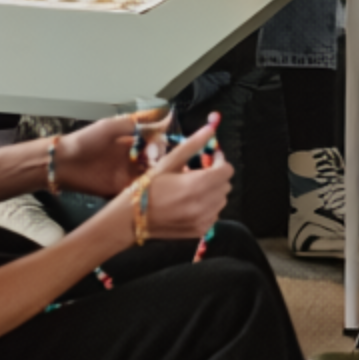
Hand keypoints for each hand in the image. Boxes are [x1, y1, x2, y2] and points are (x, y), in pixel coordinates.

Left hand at [54, 115, 151, 198]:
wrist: (63, 162)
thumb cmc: (83, 141)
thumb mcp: (109, 126)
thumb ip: (133, 125)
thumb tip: (158, 122)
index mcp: (129, 142)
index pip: (153, 143)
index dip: (157, 145)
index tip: (153, 148)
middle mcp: (130, 158)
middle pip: (154, 160)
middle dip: (158, 160)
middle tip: (151, 160)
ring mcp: (125, 174)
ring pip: (149, 175)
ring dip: (154, 175)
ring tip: (152, 174)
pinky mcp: (119, 189)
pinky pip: (137, 190)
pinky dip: (144, 188)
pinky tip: (145, 185)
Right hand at [131, 121, 233, 241]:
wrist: (132, 218)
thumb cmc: (148, 186)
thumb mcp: (169, 162)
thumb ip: (192, 145)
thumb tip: (210, 129)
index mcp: (198, 184)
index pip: (227, 171)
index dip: (219, 161)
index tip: (209, 158)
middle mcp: (204, 204)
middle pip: (226, 185)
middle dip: (216, 176)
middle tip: (199, 173)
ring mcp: (203, 219)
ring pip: (221, 201)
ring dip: (213, 192)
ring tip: (193, 189)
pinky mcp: (200, 230)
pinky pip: (214, 215)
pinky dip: (208, 208)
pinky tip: (191, 203)